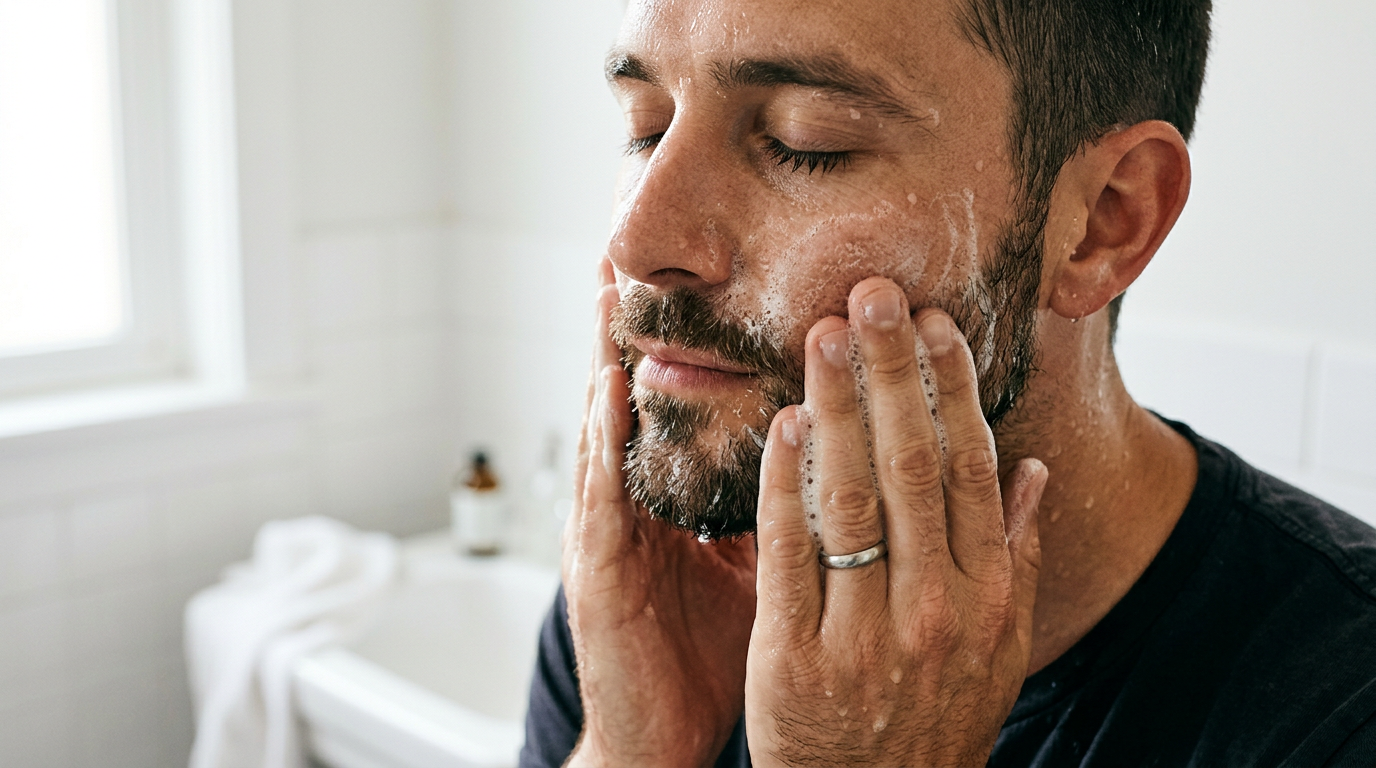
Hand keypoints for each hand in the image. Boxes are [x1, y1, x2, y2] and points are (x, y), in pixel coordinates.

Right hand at [562, 260, 757, 767]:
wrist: (666, 741)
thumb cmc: (712, 654)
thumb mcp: (760, 566)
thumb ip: (789, 508)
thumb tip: (842, 458)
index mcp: (672, 506)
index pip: (676, 409)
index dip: (679, 346)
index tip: (692, 277)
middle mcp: (634, 510)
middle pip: (628, 402)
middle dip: (624, 327)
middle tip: (622, 248)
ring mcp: (608, 539)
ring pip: (604, 432)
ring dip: (602, 358)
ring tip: (606, 289)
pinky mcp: (598, 575)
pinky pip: (602, 498)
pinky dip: (602, 441)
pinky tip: (608, 390)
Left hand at [745, 277, 1047, 766]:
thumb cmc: (932, 717)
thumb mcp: (998, 650)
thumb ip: (1017, 560)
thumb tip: (1034, 473)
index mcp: (984, 599)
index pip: (972, 472)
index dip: (953, 392)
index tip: (934, 325)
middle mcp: (933, 610)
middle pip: (912, 468)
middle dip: (891, 375)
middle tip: (869, 296)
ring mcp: (862, 635)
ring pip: (850, 500)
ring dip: (837, 409)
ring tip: (821, 336)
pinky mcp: (793, 657)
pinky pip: (790, 556)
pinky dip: (785, 486)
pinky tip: (783, 424)